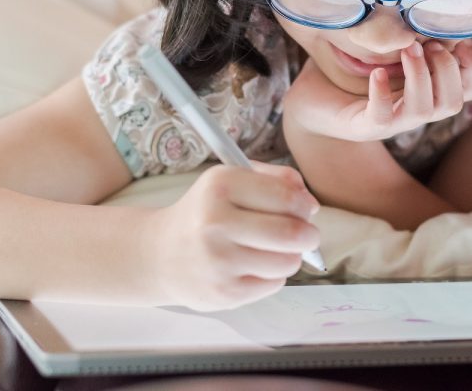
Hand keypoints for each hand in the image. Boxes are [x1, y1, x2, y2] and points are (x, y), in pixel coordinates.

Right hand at [152, 162, 320, 311]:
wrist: (161, 253)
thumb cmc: (205, 212)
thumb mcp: (230, 180)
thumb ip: (274, 179)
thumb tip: (310, 202)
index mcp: (220, 186)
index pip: (286, 196)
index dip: (305, 204)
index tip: (307, 208)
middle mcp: (215, 222)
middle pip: (292, 233)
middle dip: (309, 234)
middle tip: (307, 234)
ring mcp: (218, 261)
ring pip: (288, 262)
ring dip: (291, 255)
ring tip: (276, 249)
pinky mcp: (223, 293)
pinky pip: (274, 284)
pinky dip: (272, 274)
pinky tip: (254, 265)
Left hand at [285, 39, 471, 141]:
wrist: (306, 106)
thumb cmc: (341, 75)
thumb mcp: (374, 48)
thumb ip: (395, 30)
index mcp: (422, 92)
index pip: (469, 89)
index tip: (461, 39)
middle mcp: (411, 110)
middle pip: (454, 101)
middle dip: (448, 68)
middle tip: (425, 43)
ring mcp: (390, 122)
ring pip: (427, 111)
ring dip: (422, 77)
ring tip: (406, 50)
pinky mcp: (363, 126)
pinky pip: (382, 117)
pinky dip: (383, 94)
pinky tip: (376, 73)